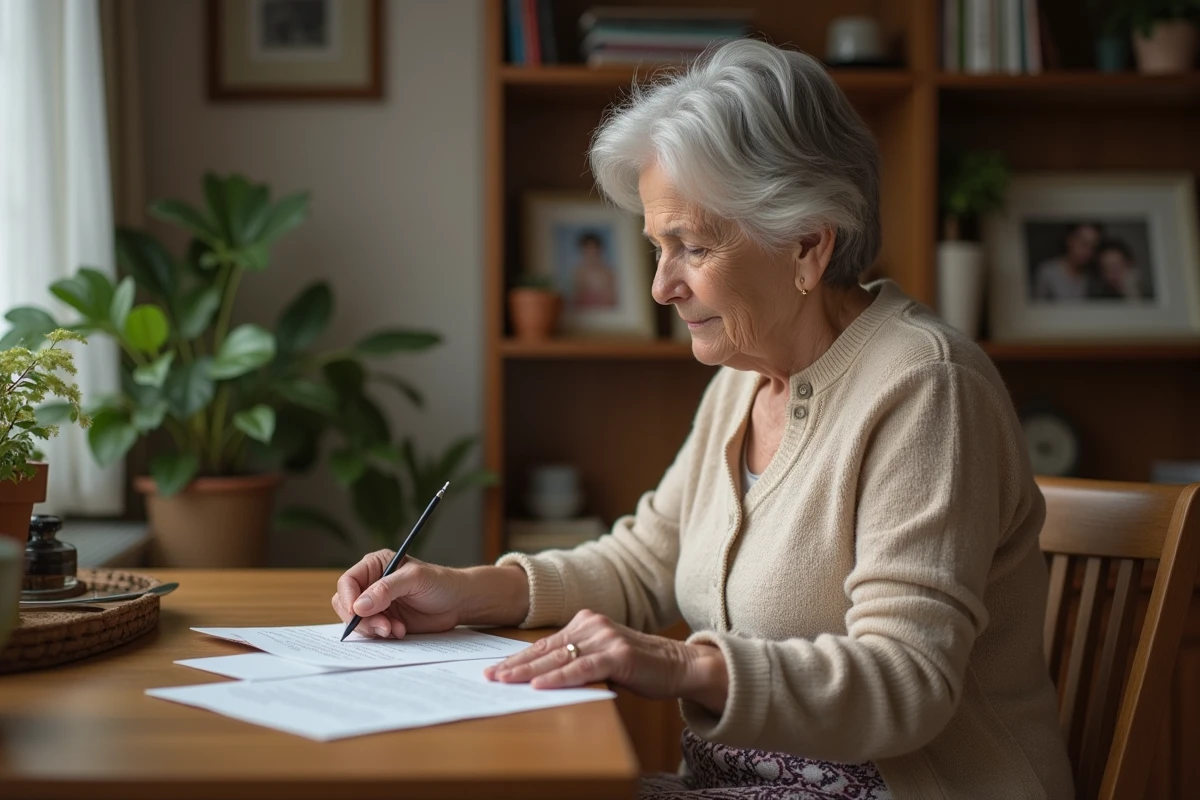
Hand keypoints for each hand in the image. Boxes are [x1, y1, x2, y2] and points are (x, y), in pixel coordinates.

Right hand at [332, 550, 465, 638]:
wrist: (457, 602)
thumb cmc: (439, 582)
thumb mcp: (415, 579)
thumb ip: (386, 589)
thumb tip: (359, 605)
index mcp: (375, 565)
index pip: (347, 582)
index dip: (348, 599)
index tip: (357, 614)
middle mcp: (371, 584)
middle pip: (346, 604)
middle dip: (361, 619)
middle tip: (383, 626)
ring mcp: (376, 604)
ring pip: (357, 621)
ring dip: (373, 629)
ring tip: (396, 629)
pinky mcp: (383, 620)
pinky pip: (370, 632)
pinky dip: (381, 635)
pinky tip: (399, 631)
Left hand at [483, 609, 728, 712]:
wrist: (678, 665)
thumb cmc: (639, 665)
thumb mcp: (601, 658)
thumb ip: (577, 660)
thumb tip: (541, 676)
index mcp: (585, 622)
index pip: (545, 644)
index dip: (518, 658)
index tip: (495, 670)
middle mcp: (592, 625)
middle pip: (546, 650)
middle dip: (515, 665)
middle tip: (489, 677)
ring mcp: (605, 638)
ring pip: (559, 659)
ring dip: (528, 672)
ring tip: (505, 681)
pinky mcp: (618, 655)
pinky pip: (581, 668)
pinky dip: (559, 678)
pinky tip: (539, 685)